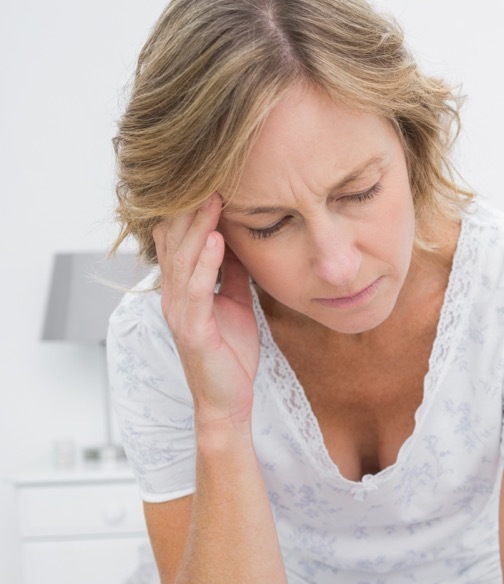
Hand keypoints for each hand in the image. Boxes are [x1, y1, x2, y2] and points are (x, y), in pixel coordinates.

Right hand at [154, 193, 259, 429]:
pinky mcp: (193, 330)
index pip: (178, 240)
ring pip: (183, 260)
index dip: (189, 210)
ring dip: (198, 227)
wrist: (229, 400)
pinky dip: (206, 262)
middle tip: (209, 175)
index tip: (210, 180)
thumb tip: (240, 241)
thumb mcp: (236, 304)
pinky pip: (196, 289)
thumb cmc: (232, 354)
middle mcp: (174, 296)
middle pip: (175, 242)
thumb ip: (233, 274)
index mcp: (183, 289)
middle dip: (190, 209)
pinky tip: (218, 240)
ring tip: (213, 198)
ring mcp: (179, 312)